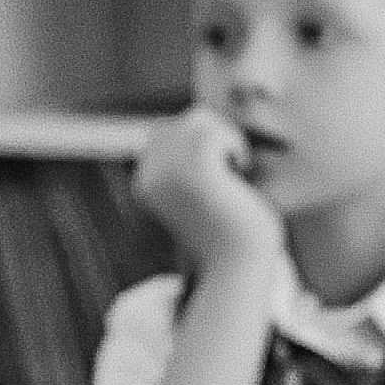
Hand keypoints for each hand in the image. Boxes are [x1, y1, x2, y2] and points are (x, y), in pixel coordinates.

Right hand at [134, 106, 284, 270]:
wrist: (239, 266)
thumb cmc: (229, 233)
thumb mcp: (200, 194)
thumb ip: (189, 163)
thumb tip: (196, 118)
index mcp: (145, 183)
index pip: (171, 131)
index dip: (203, 145)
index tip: (217, 179)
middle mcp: (149, 175)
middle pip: (185, 120)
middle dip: (214, 138)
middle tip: (231, 175)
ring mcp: (169, 170)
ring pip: (199, 120)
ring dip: (226, 140)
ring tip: (234, 174)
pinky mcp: (195, 167)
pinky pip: (215, 131)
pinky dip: (235, 147)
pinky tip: (240, 174)